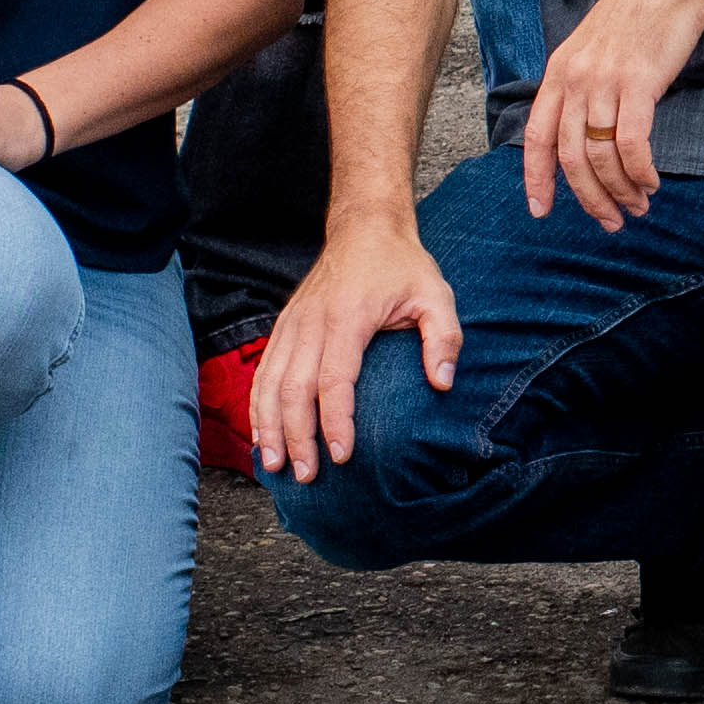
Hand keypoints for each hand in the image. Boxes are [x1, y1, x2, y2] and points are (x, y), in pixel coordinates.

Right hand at [249, 207, 456, 478]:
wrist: (363, 228)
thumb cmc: (402, 266)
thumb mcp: (435, 295)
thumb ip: (444, 339)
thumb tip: (443, 384)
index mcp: (348, 316)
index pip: (335, 378)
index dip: (335, 420)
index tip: (341, 455)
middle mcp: (312, 322)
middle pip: (294, 388)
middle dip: (297, 436)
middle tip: (305, 475)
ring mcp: (292, 324)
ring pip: (270, 383)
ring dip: (269, 427)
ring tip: (274, 466)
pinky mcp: (283, 327)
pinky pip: (263, 372)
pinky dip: (258, 406)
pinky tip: (262, 436)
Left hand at [528, 0, 703, 232]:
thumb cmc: (638, 17)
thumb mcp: (594, 49)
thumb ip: (583, 87)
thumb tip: (586, 134)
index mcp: (559, 73)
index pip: (537, 137)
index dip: (536, 178)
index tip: (541, 211)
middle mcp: (575, 80)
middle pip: (571, 157)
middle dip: (590, 197)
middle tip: (610, 221)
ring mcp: (604, 81)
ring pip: (602, 155)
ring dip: (620, 189)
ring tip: (638, 206)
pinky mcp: (638, 83)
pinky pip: (632, 142)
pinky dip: (640, 171)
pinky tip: (650, 183)